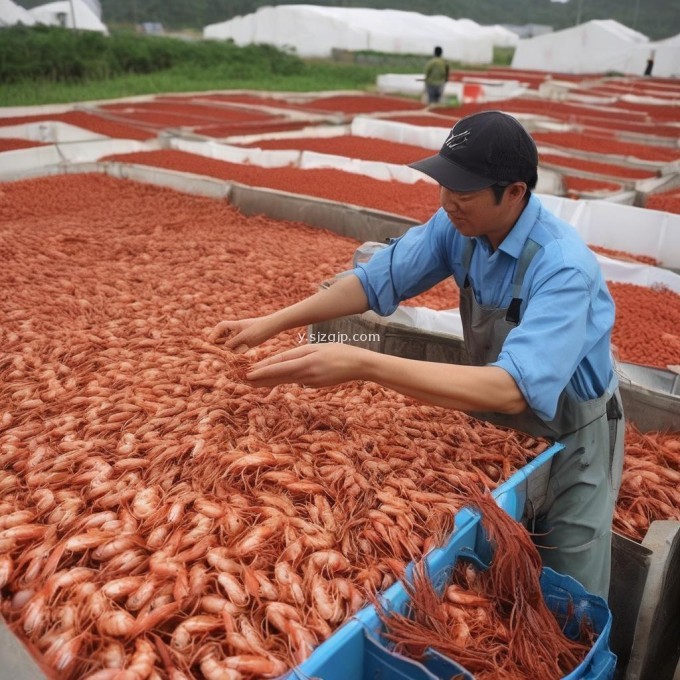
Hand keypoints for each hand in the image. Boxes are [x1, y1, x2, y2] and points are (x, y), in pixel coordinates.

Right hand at [207, 316, 275, 352]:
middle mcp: (236, 331)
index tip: (210, 341)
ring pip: (230, 344)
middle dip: (219, 344)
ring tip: (227, 355)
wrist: (273, 327)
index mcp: (235, 325)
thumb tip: (224, 348)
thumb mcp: (245, 336)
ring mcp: (241, 337)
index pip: (220, 327)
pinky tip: (238, 355)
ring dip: (228, 349)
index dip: (214, 334)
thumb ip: (234, 342)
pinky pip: (238, 348)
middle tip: (215, 351)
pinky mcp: (246, 343)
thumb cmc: (259, 329)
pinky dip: (236, 351)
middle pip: (223, 337)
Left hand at [246, 343, 369, 387]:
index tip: (248, 373)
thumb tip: (283, 365)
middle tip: (244, 381)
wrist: (359, 365)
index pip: (280, 365)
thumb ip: (299, 355)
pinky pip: (298, 381)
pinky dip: (286, 380)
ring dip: (269, 382)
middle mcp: (307, 372)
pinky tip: (276, 382)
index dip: (263, 370)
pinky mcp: (316, 385)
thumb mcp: (317, 347)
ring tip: (254, 384)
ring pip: (286, 380)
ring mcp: (311, 381)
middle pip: (279, 376)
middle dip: (261, 379)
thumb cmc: (339, 352)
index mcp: (306, 360)